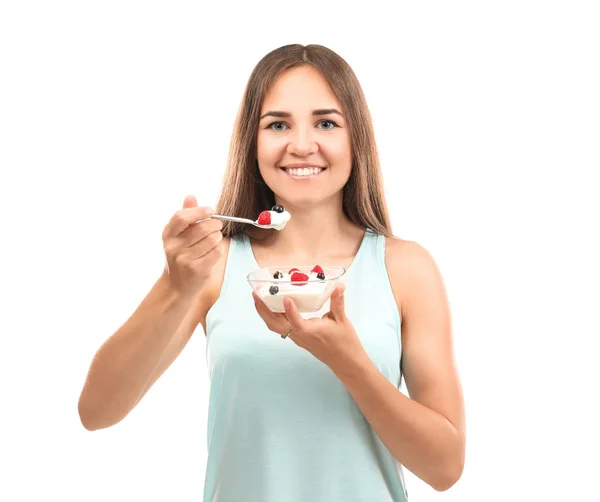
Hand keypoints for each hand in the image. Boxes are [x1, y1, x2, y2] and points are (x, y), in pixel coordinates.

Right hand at [161, 195, 223, 295]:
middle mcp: (174, 247)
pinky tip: (215, 249)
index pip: (182, 217)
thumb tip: (191, 196)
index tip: (210, 211)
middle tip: (218, 224)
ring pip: (212, 240)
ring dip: (218, 236)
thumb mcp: (177, 236)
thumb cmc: (180, 255)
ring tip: (216, 237)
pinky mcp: (198, 270)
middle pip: (201, 228)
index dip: (199, 211)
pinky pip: (216, 252)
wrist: (177, 285)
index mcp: (167, 235)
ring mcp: (185, 260)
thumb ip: (186, 216)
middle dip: (214, 223)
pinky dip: (219, 248)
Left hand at [252, 284, 367, 372]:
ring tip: (258, 297)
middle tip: (256, 293)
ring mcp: (297, 337)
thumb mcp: (342, 320)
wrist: (345, 361)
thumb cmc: (344, 342)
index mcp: (310, 332)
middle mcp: (299, 336)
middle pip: (275, 325)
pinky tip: (273, 304)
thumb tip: (339, 285)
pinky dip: (273, 315)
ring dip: (265, 312)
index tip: (286, 298)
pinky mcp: (298, 337)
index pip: (296, 323)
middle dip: (263, 310)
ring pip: (275, 326)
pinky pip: (281, 326)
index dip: (290, 311)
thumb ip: (337, 302)